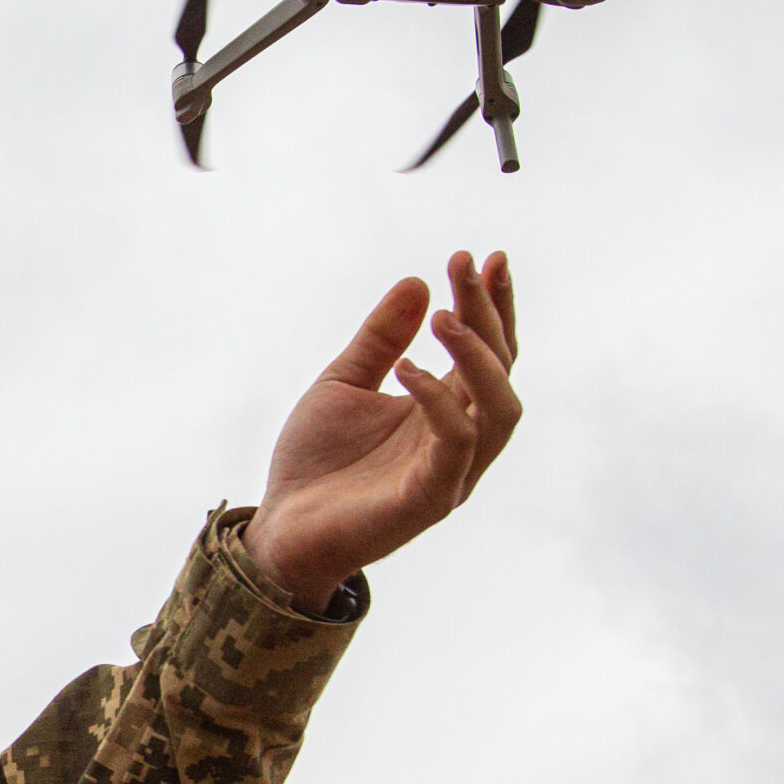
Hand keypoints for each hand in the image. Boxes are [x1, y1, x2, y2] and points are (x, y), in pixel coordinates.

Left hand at [241, 251, 519, 612]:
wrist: (282, 527)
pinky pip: (456, 445)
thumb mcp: (343, 382)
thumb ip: (380, 338)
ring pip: (499, 410)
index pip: (489, 353)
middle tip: (467, 265)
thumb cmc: (316, 461)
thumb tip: (418, 282)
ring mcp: (451, 472)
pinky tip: (409, 367)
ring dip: (479, 357)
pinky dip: (439, 402)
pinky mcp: (430, 498)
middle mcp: (460, 440)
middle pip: (502, 372)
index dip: (493, 306)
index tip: (485, 256)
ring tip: (446, 316)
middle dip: (490, 315)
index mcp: (444, 411)